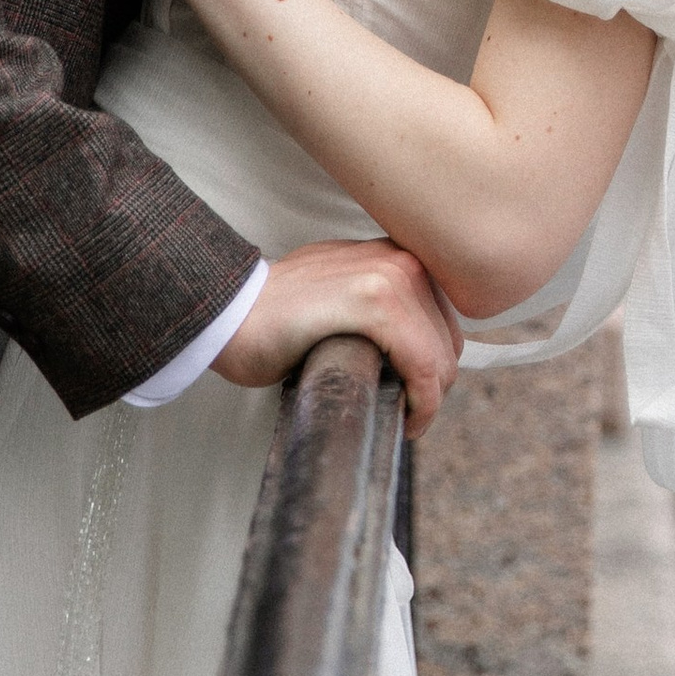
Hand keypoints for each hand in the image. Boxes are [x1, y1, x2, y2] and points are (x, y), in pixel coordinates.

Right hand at [211, 239, 465, 437]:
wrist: (226, 314)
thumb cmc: (273, 316)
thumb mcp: (338, 294)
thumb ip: (377, 306)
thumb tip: (411, 346)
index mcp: (393, 255)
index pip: (441, 319)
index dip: (434, 365)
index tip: (414, 394)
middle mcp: (399, 257)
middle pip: (448, 339)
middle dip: (433, 384)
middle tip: (405, 412)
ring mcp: (390, 275)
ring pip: (441, 356)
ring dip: (429, 397)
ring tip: (402, 417)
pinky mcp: (376, 303)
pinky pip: (423, 365)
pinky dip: (423, 401)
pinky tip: (407, 419)